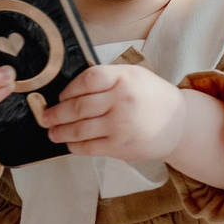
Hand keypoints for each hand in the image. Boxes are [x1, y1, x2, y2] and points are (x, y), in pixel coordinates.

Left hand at [35, 62, 189, 162]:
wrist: (179, 124)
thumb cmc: (151, 97)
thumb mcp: (133, 76)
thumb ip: (106, 79)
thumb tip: (70, 91)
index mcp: (124, 78)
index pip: (87, 79)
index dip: (69, 88)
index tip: (61, 95)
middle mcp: (122, 100)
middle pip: (78, 107)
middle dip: (56, 113)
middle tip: (44, 116)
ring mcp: (121, 125)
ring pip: (80, 129)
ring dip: (60, 131)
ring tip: (52, 131)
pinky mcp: (121, 147)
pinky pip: (89, 147)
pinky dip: (74, 146)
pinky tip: (69, 143)